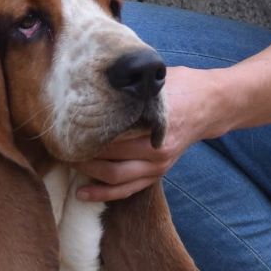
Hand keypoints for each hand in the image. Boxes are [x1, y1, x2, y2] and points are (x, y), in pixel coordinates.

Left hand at [74, 65, 223, 200]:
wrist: (209, 104)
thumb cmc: (178, 87)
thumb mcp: (156, 82)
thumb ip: (131, 85)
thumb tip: (97, 76)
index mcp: (154, 124)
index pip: (112, 134)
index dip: (86, 134)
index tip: (65, 130)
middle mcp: (155, 150)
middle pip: (109, 159)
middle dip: (82, 156)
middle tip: (60, 148)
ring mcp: (157, 166)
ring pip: (115, 178)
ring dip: (89, 174)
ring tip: (68, 165)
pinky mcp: (156, 174)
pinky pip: (126, 190)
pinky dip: (103, 193)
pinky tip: (83, 193)